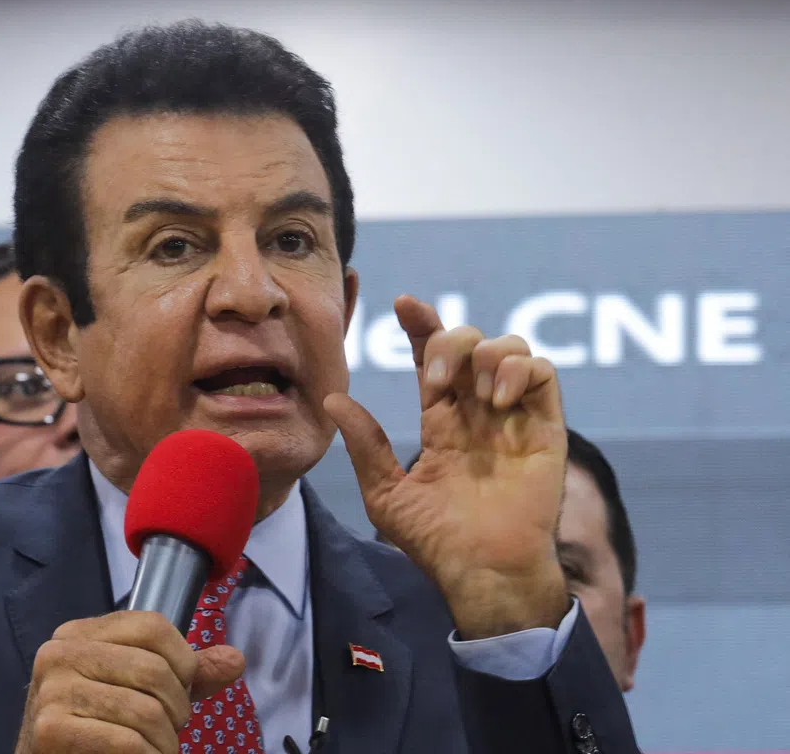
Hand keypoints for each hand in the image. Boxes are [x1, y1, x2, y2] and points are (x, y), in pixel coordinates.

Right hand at [15, 611, 244, 753]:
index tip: (182, 688)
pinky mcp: (51, 730)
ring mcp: (51, 691)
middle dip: (176, 708)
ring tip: (156, 749)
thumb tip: (236, 660)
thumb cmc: (98, 728)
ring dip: (165, 741)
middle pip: (153, 669)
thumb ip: (185, 673)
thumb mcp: (142, 691)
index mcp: (78, 633)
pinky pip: (127, 742)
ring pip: (145, 711)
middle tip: (168, 729)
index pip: (153, 626)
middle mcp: (58, 654)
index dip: (183, 660)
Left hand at [325, 295, 568, 638]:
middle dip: (449, 342)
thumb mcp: (386, 493)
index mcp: (442, 422)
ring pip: (510, 347)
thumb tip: (333, 397)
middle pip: (470, 342)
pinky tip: (499, 400)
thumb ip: (366, 444)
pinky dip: (521, 370)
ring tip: (475, 394)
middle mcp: (479, 413)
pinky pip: (544, 373)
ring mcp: (514, 418)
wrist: (482, 574)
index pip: (432, 358)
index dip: (421, 326)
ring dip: (488, 355)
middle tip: (433, 380)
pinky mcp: (546, 428)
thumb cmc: (435, 542)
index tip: (404, 305)